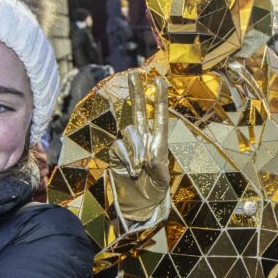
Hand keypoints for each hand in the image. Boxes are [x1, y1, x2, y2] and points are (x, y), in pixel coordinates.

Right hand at [109, 72, 169, 223]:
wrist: (139, 203)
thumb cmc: (155, 190)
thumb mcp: (161, 178)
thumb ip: (156, 164)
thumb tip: (146, 153)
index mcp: (159, 141)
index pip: (159, 115)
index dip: (159, 98)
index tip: (160, 80)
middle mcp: (144, 139)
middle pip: (138, 111)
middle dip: (136, 92)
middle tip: (133, 74)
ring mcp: (129, 146)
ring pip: (129, 132)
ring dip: (135, 150)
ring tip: (140, 169)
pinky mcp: (116, 153)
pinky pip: (119, 146)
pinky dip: (126, 157)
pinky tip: (131, 170)